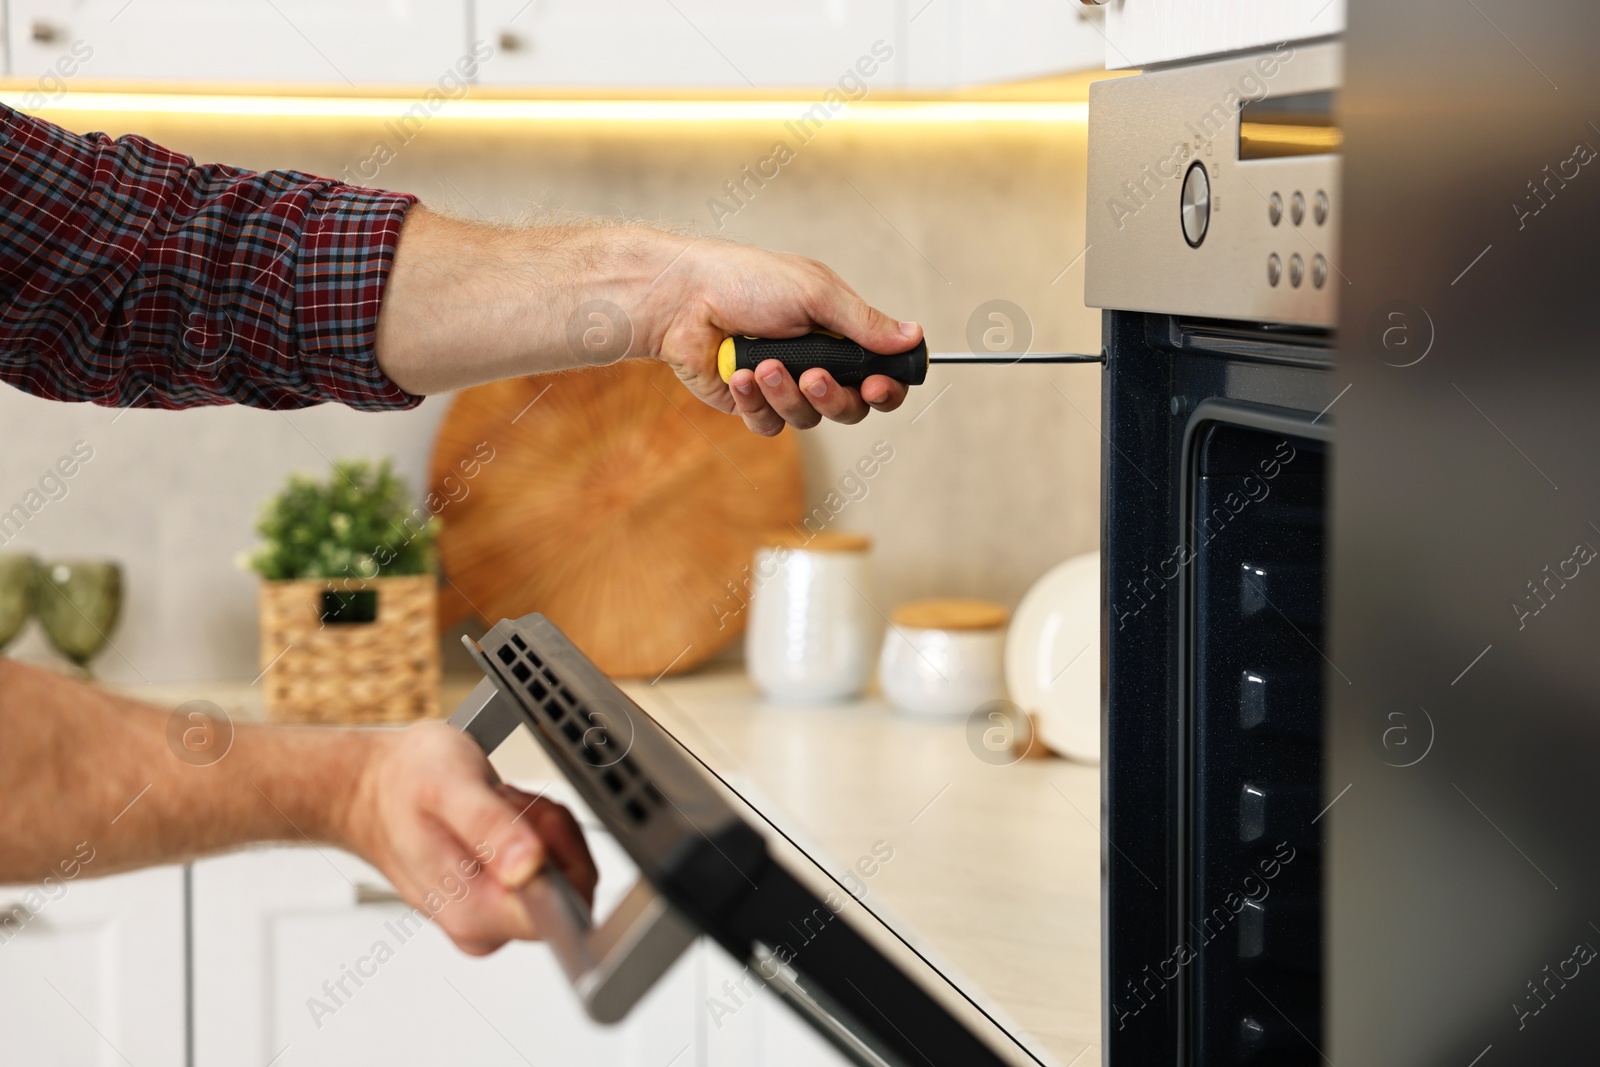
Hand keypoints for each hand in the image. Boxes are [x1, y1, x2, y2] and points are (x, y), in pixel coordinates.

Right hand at [344, 721, 597, 955]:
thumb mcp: (450, 786)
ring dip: (541, 830)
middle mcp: (482, 927)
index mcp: (475, 912)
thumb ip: (491, 827)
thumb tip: (531, 868)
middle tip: (507, 803)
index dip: (567, 856)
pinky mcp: (493, 902)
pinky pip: (544, 870)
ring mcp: (488, 917)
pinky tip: (500, 816)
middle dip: (551, 835)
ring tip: (497, 805)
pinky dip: (533, 834)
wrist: (368, 790)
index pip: (567, 909)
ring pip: (560, 876)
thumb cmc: (402, 783)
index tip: (532, 819)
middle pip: (569, 889)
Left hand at [650, 239, 920, 435]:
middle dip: (833, 397)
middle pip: (850, 409)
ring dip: (786, 393)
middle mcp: (815, 364)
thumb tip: (914, 337)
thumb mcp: (817, 293)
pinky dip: (754, 401)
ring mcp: (782, 387)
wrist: (683, 298)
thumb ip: (865, 323)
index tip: (877, 387)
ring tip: (763, 364)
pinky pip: (769, 424)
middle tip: (813, 376)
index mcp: (838, 334)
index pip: (879, 375)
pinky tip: (738, 374)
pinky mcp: (750, 404)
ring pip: (808, 419)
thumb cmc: (747, 281)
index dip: (885, 390)